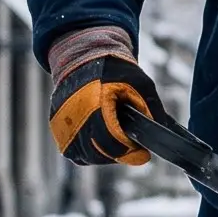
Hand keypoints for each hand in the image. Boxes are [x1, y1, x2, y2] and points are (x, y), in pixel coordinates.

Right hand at [48, 28, 166, 164]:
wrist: (83, 59)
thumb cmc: (113, 69)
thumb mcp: (141, 83)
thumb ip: (152, 109)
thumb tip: (161, 132)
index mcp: (94, 105)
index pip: (113, 144)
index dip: (131, 151)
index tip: (143, 153)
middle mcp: (74, 117)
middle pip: (100, 155)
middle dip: (120, 153)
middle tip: (131, 145)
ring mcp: (62, 124)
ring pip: (87, 157)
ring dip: (104, 154)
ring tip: (117, 139)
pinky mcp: (56, 128)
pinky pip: (75, 152)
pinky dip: (90, 151)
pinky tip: (102, 138)